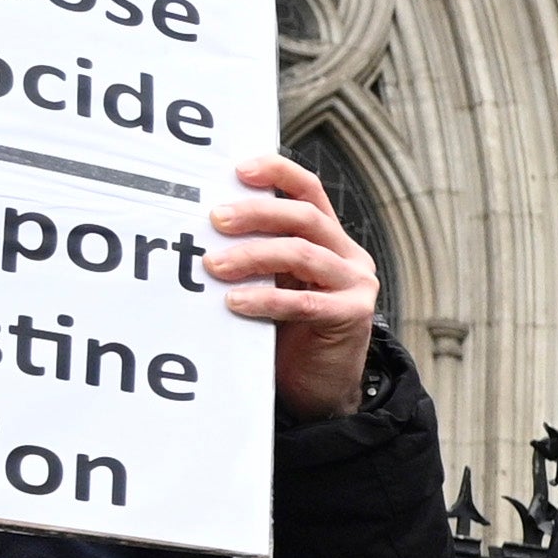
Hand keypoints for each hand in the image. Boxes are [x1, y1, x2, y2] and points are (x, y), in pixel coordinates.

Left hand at [209, 157, 379, 416]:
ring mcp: (355, 284)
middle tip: (215, 220)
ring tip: (214, 266)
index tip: (239, 169)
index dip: (277, 171)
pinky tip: (237, 302)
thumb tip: (202, 231)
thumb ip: (258, 258)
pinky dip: (268, 300)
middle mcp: (347, 255)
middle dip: (256, 213)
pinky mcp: (354, 315)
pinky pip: (308, 302)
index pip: (308, 191)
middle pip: (305, 217)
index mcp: (329, 239)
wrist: (321, 388)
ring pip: (304, 253)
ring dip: (254, 255)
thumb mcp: (274, 284)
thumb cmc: (290, 334)